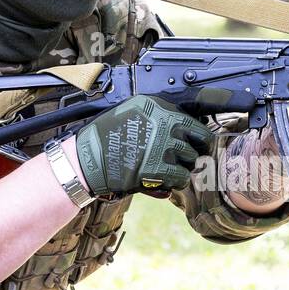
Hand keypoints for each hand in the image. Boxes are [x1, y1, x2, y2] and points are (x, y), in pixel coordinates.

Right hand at [74, 95, 213, 196]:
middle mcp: (164, 123)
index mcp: (159, 107)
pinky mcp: (157, 168)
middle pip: (200, 141)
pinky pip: (181, 177)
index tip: (199, 142)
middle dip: (194, 151)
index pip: (197, 119)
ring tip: (170, 169)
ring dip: (184, 167)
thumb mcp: (133, 111)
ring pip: (192, 161)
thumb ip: (160, 115)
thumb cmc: (108, 136)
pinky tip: (166, 180)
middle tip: (186, 158)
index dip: (200, 134)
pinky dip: (176, 182)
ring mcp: (162, 146)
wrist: (88, 159)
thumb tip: (191, 123)